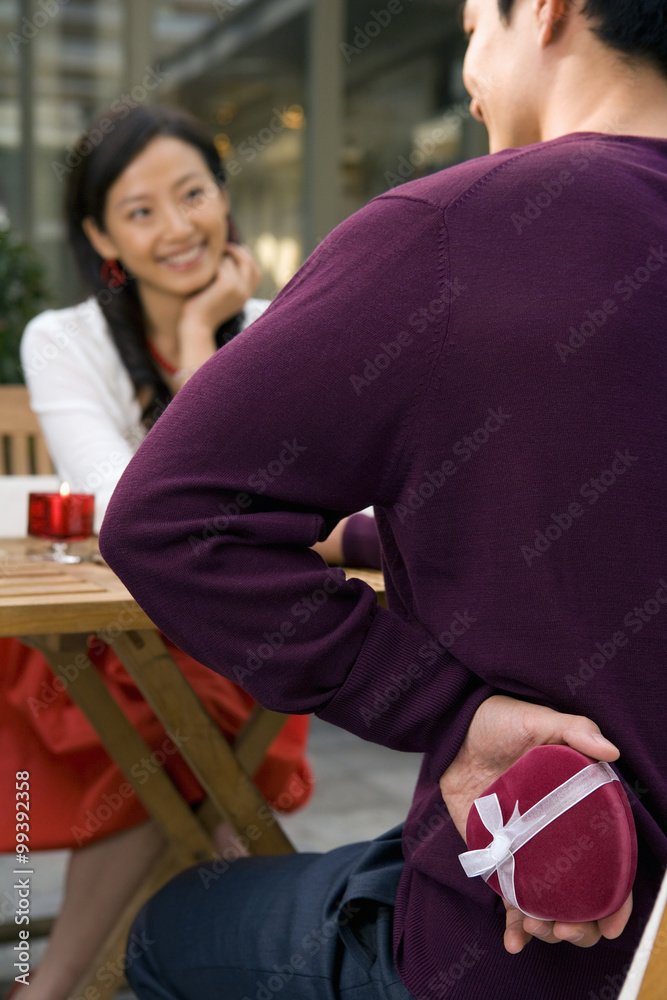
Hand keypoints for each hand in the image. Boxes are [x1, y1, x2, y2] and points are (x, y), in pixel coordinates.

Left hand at [178, 244, 261, 341]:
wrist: (196, 326)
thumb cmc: (200, 310)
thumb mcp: (217, 296)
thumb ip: (226, 282)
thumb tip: (225, 258)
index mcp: (245, 296)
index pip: (256, 271)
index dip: (245, 258)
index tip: (230, 252)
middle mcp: (246, 292)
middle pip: (249, 261)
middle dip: (235, 251)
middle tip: (219, 248)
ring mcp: (239, 289)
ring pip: (233, 260)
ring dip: (219, 258)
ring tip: (205, 263)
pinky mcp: (228, 285)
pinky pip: (224, 264)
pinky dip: (212, 264)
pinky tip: (201, 272)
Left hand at [439, 695, 632, 953]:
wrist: (452, 729)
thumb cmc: (499, 719)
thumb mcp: (538, 718)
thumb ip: (575, 730)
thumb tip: (610, 754)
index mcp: (580, 807)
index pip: (609, 862)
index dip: (615, 897)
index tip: (610, 922)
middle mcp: (558, 833)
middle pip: (580, 893)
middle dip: (579, 922)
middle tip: (564, 928)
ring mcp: (528, 846)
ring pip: (547, 901)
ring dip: (547, 926)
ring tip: (537, 929)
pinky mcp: (497, 851)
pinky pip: (510, 894)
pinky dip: (513, 923)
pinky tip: (513, 942)